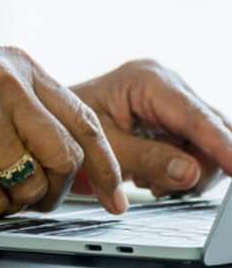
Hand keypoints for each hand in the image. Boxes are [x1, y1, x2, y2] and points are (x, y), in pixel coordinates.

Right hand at [0, 47, 127, 217]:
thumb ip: (27, 116)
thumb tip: (77, 165)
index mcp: (16, 66)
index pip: (83, 119)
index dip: (106, 164)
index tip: (116, 194)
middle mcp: (4, 81)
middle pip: (66, 155)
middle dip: (54, 190)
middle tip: (33, 201)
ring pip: (31, 182)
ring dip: (11, 199)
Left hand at [71, 59, 231, 196]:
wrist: (51, 122)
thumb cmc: (66, 125)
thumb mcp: (102, 145)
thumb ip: (146, 160)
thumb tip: (190, 173)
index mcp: (148, 79)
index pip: (196, 117)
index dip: (221, 145)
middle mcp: (166, 85)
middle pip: (211, 128)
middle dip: (201, 164)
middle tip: (167, 188)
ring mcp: (171, 102)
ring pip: (207, 143)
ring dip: (187, 171)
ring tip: (148, 182)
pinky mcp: (171, 120)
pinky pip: (194, 149)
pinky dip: (179, 170)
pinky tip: (151, 178)